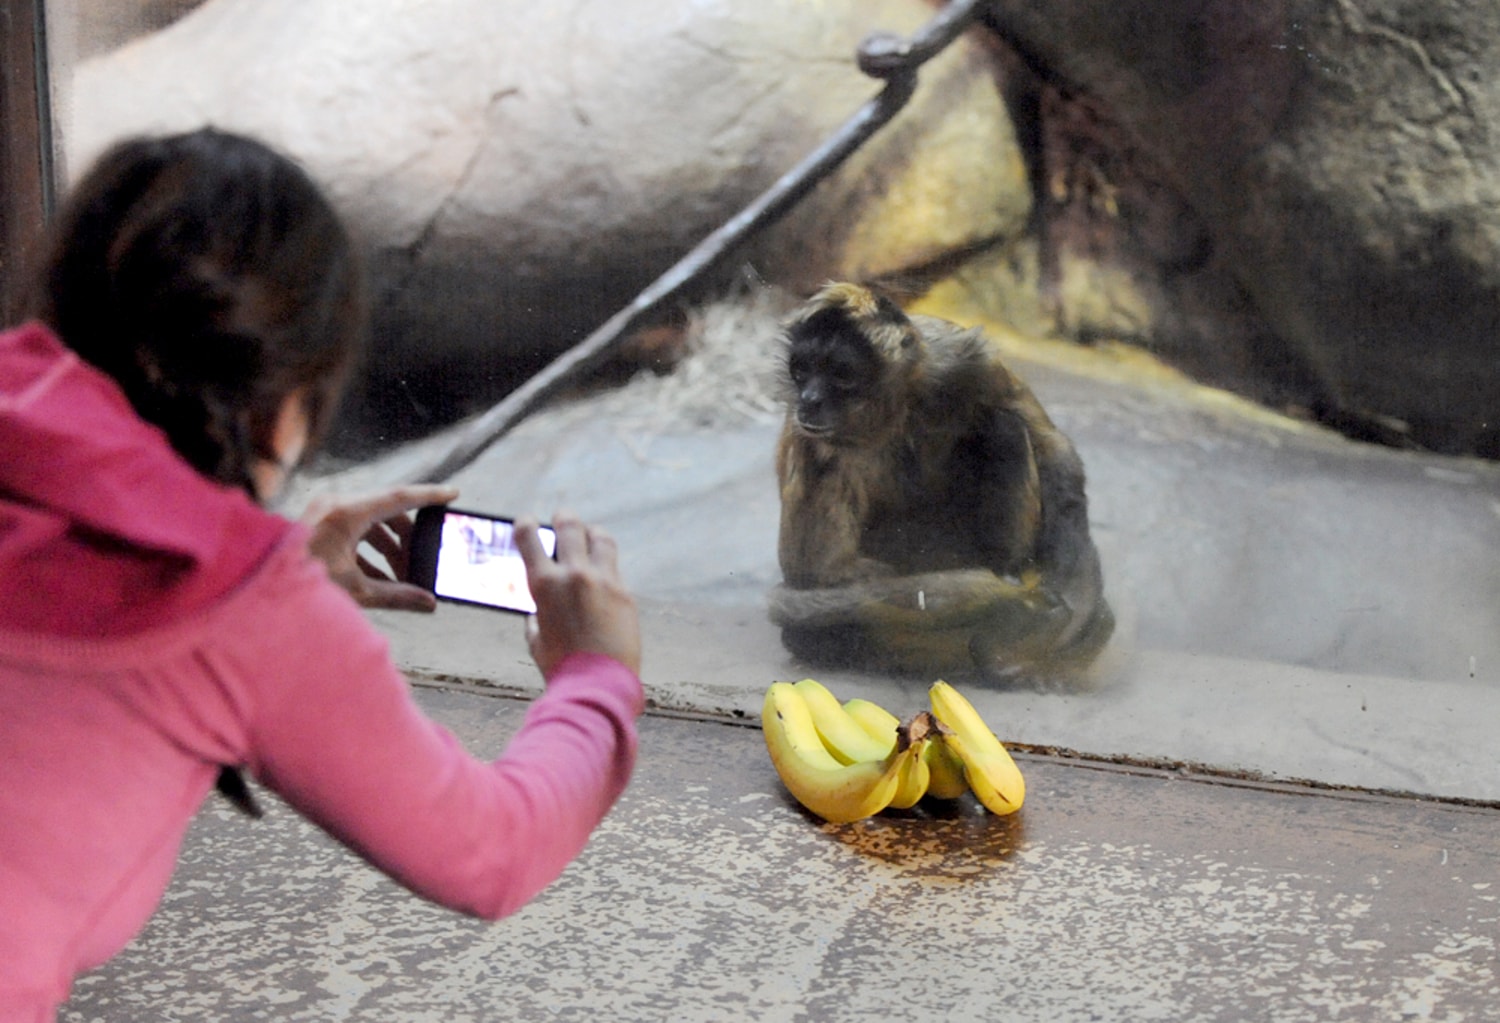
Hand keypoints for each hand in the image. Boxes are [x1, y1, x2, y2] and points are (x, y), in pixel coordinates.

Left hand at [302, 485, 459, 611]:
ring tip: (403, 575)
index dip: (429, 496)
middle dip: (408, 537)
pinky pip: (353, 531)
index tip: (453, 493)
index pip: (399, 497)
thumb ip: (398, 595)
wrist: (257, 592)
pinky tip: (381, 578)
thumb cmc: (303, 587)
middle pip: (386, 511)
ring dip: (388, 547)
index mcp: (346, 513)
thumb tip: (429, 603)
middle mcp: (335, 505)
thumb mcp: (357, 591)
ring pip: (370, 522)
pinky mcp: (316, 526)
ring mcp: (323, 514)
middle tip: (425, 556)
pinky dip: (369, 551)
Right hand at [517, 511, 640, 677]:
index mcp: (543, 584)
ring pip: (601, 538)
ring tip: (590, 536)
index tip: (527, 522)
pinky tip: (603, 574)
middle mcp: (573, 574)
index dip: (525, 524)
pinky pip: (614, 567)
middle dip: (564, 519)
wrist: (598, 684)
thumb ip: (536, 616)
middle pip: (570, 526)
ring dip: (592, 533)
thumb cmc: (560, 666)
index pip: (528, 536)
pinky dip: (605, 566)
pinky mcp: (624, 593)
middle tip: (562, 518)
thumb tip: (538, 610)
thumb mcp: (536, 638)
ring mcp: (603, 580)